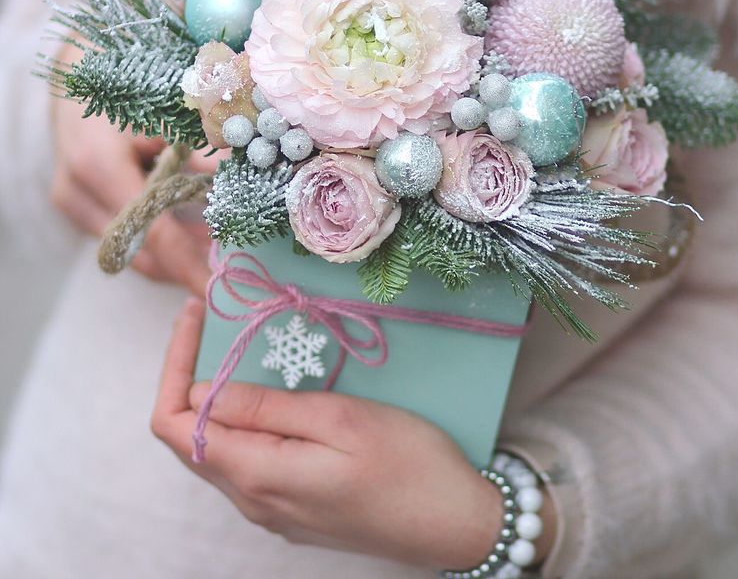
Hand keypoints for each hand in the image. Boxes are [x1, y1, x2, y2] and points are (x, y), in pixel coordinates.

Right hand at [51, 81, 217, 295]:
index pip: (152, 234)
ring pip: (130, 249)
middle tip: (229, 267)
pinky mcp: (75, 204)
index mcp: (99, 165)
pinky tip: (191, 230)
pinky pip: (122, 235)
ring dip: (174, 253)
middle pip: (139, 252)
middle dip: (186, 264)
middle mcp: (78, 192)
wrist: (79, 68)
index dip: (187, 266)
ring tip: (217, 247)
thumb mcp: (171, 114)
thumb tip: (247, 189)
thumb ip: (205, 155)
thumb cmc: (130, 83)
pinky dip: (157, 237)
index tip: (214, 291)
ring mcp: (72, 201)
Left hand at [152, 299, 512, 569]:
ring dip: (217, 398)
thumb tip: (202, 391)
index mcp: (257, 475)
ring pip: (217, 449)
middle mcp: (252, 500)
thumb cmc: (409, 465)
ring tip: (242, 349)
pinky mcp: (294, 510)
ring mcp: (273, 510)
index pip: (174, 423)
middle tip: (216, 324)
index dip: (175, 365)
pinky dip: (243, 422)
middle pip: (189, 437)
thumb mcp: (340, 421)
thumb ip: (266, 409)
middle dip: (191, 375)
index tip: (196, 315)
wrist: (457, 526)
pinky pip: (247, 462)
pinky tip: (271, 396)